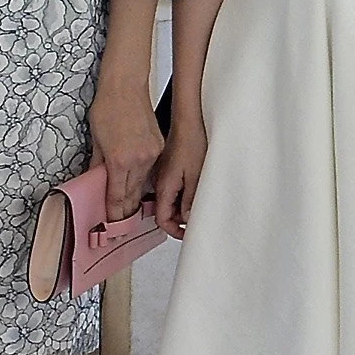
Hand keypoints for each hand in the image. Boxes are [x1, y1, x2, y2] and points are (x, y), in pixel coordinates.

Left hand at [87, 74, 164, 220]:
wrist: (125, 87)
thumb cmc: (107, 108)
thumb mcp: (96, 139)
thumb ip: (98, 164)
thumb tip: (96, 181)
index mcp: (120, 159)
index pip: (118, 195)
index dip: (114, 212)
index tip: (112, 223)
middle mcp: (140, 159)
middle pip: (133, 193)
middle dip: (126, 210)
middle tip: (120, 224)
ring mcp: (152, 153)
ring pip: (143, 183)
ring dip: (135, 196)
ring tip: (128, 210)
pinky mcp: (159, 147)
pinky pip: (150, 170)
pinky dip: (142, 179)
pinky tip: (137, 186)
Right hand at [154, 115, 206, 239]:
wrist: (188, 121)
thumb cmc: (192, 142)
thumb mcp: (196, 176)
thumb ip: (190, 200)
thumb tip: (188, 218)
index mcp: (164, 186)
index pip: (162, 219)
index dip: (174, 230)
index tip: (187, 234)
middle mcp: (158, 182)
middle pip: (163, 211)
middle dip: (178, 221)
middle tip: (195, 222)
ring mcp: (160, 175)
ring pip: (166, 201)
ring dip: (180, 208)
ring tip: (196, 207)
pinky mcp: (165, 169)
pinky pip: (169, 190)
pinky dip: (179, 196)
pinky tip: (191, 192)